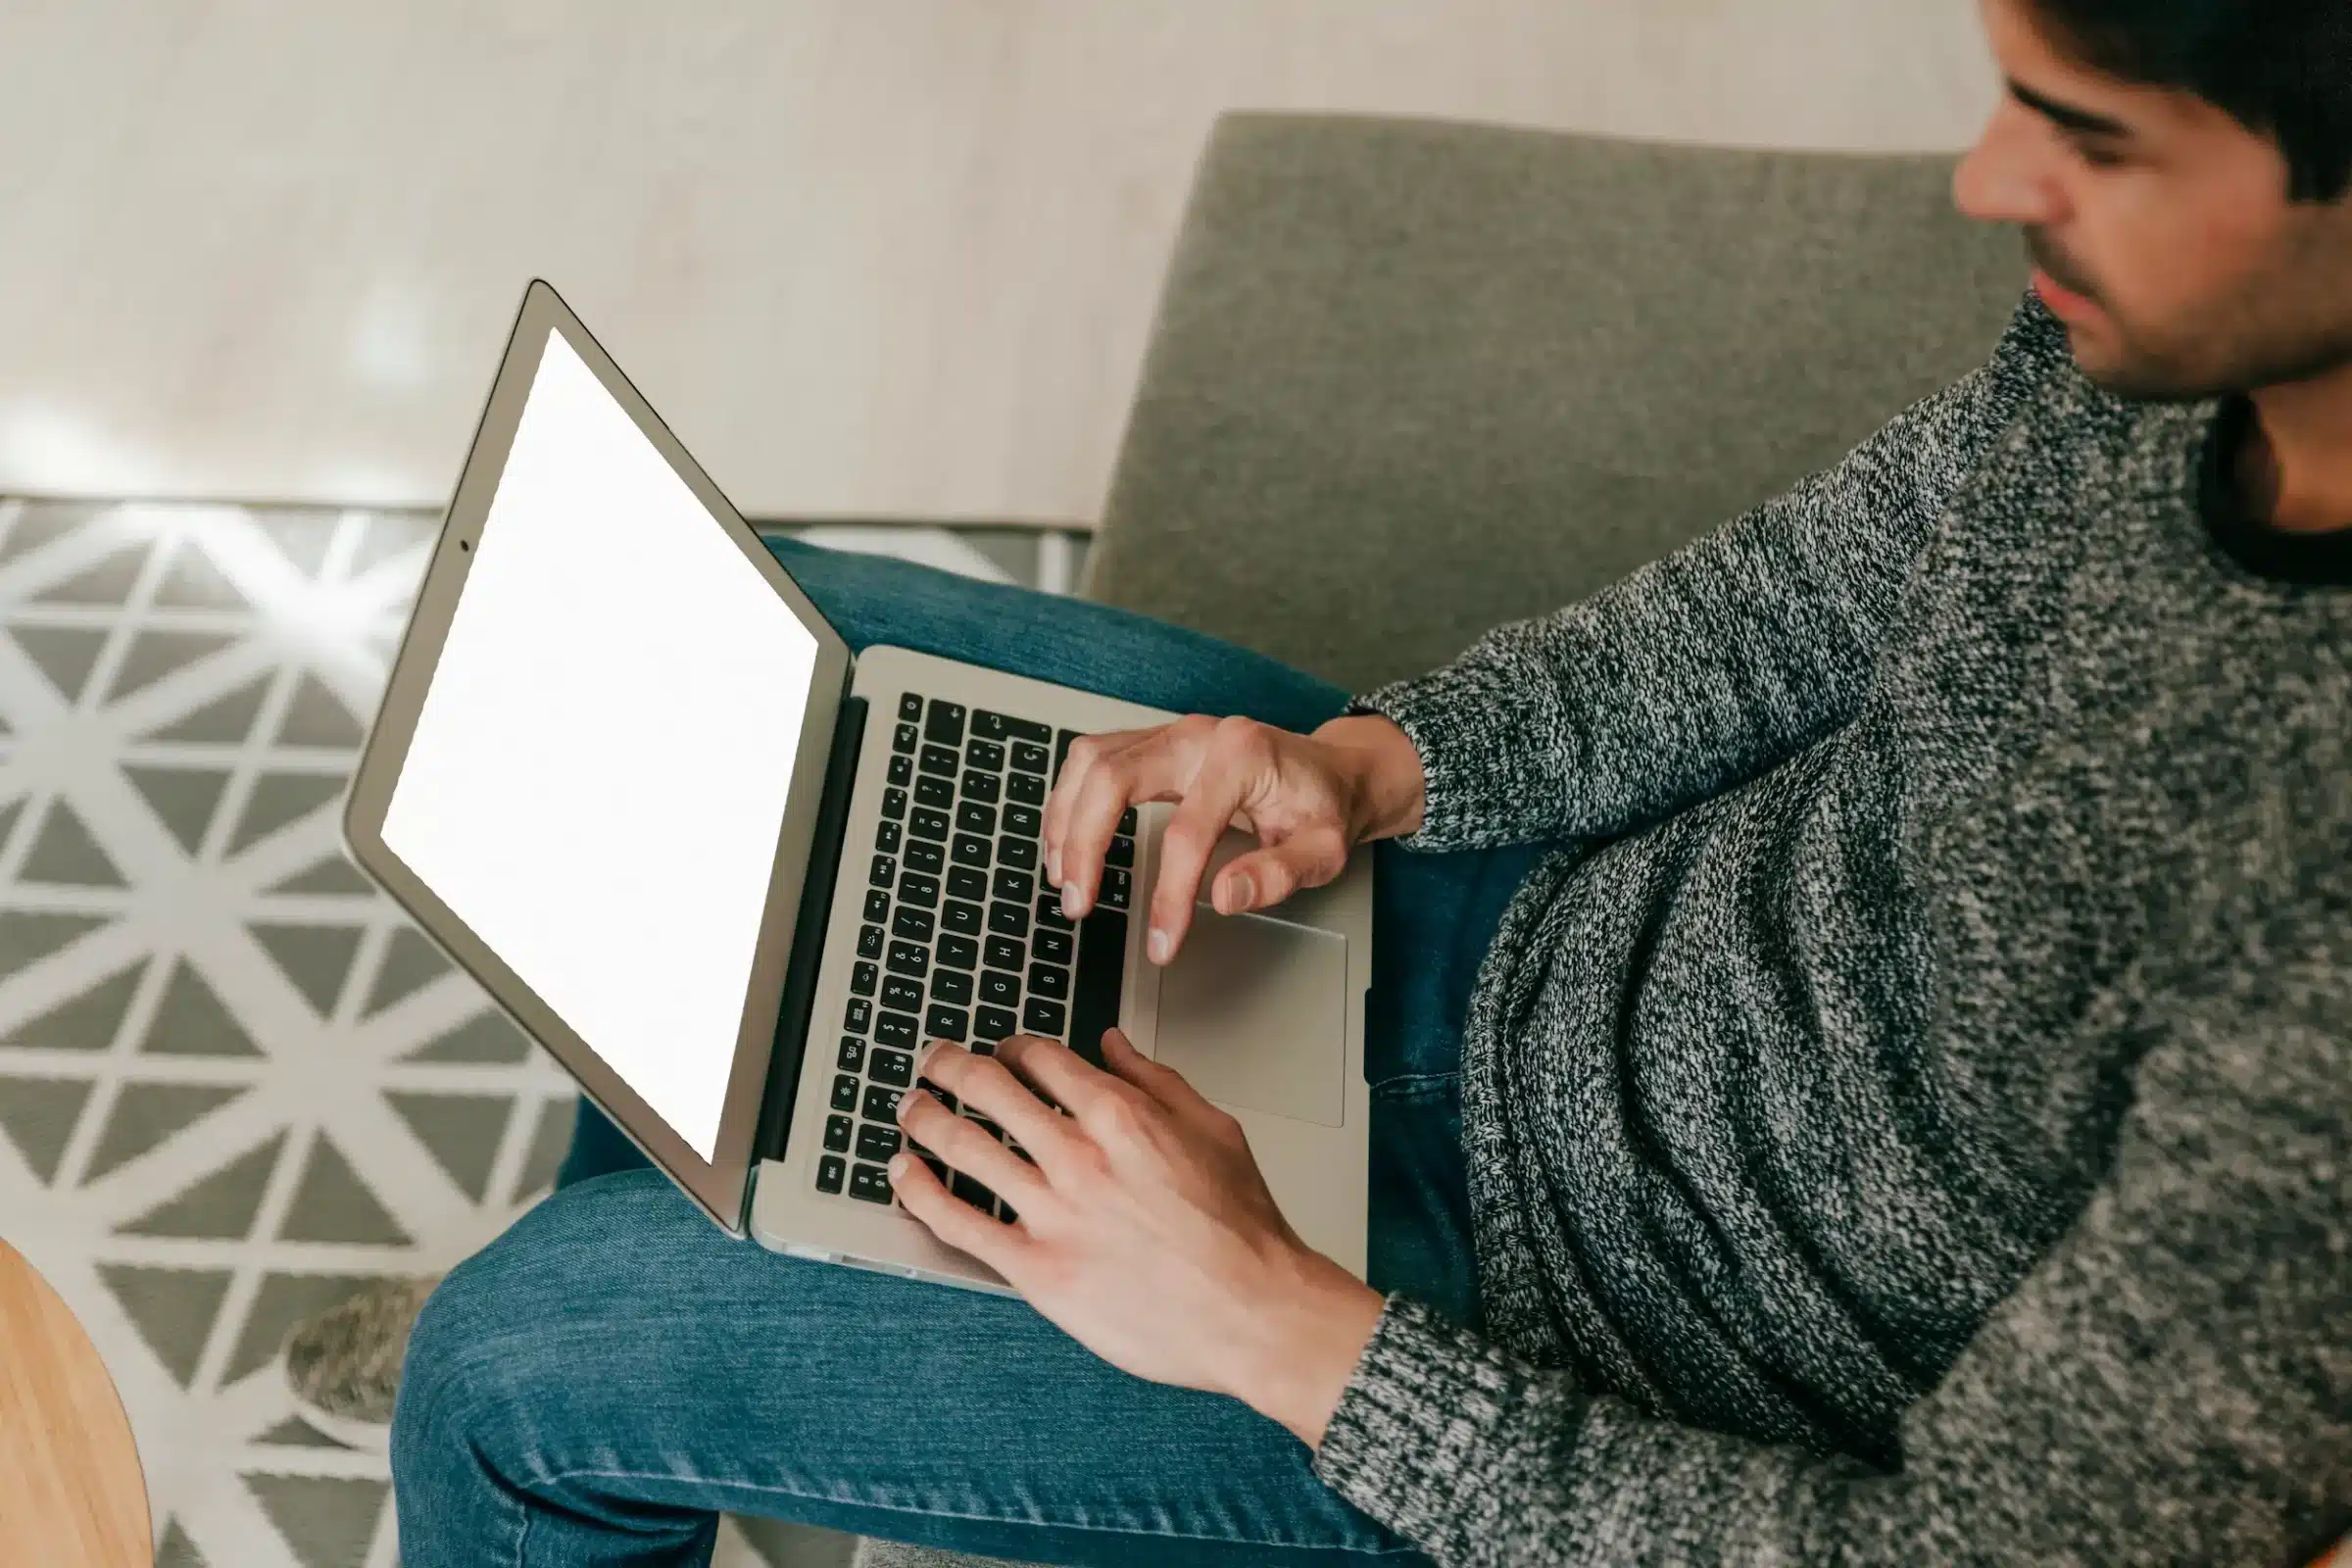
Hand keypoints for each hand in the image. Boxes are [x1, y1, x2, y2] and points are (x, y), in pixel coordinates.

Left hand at [889, 1031, 1385, 1447]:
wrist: (1254, 1312)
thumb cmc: (1242, 1231)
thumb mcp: (1214, 1129)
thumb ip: (1156, 1079)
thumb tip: (1114, 1044)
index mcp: (1120, 1114)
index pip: (1039, 1057)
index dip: (1008, 1048)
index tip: (998, 1053)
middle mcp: (1078, 1155)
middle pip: (987, 1088)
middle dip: (949, 1066)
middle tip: (933, 1062)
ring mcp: (1051, 1212)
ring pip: (961, 1145)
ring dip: (923, 1117)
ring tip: (909, 1108)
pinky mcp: (1035, 1269)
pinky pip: (957, 1222)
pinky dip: (919, 1191)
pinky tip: (903, 1174)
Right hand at [1041, 712, 1424, 965]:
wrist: (1333, 772)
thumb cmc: (1325, 809)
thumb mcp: (1324, 851)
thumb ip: (1279, 874)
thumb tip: (1226, 897)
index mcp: (1243, 756)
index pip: (1187, 832)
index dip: (1169, 894)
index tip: (1161, 942)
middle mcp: (1199, 735)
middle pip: (1114, 777)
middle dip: (1086, 843)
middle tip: (1079, 904)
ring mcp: (1173, 733)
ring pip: (1092, 759)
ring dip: (1066, 819)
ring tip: (1065, 878)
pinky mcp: (1156, 743)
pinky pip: (1094, 759)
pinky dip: (1071, 800)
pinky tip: (1068, 842)